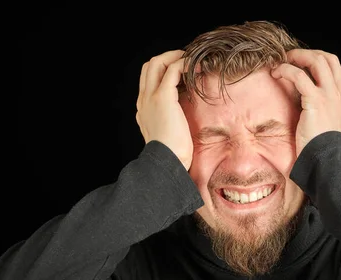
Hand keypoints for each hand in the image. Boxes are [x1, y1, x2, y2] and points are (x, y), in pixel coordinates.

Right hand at [136, 50, 192, 169]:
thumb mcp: (170, 135)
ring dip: (176, 57)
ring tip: (193, 60)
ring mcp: (150, 97)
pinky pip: (172, 70)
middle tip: (188, 61)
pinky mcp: (162, 97)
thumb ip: (172, 122)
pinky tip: (197, 67)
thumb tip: (186, 118)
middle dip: (168, 58)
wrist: (167, 162)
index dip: (164, 70)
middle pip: (149, 66)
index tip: (182, 72)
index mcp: (144, 109)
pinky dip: (184, 64)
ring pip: (157, 62)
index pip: (149, 79)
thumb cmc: (173, 155)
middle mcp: (143, 100)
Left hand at [271, 49, 340, 156]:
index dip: (316, 58)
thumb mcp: (326, 125)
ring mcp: (329, 96)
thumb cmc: (321, 148)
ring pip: (316, 61)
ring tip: (280, 63)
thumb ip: (321, 110)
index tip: (300, 62)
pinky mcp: (315, 101)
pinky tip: (276, 74)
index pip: (334, 66)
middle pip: (326, 58)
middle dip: (306, 54)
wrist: (326, 160)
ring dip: (296, 57)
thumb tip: (304, 102)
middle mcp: (338, 93)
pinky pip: (299, 76)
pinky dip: (286, 70)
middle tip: (288, 57)